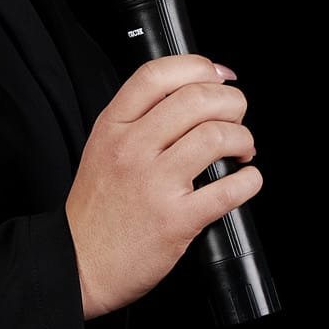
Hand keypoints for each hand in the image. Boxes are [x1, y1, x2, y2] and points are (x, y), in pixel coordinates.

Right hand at [65, 54, 262, 319]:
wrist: (79, 261)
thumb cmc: (96, 208)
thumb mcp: (102, 148)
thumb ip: (138, 120)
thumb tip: (193, 94)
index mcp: (112, 126)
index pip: (157, 75)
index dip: (198, 66)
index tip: (218, 75)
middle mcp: (131, 148)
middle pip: (197, 99)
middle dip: (233, 103)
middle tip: (236, 118)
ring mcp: (153, 182)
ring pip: (217, 137)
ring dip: (244, 140)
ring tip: (241, 151)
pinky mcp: (176, 218)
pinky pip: (230, 189)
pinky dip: (249, 181)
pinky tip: (245, 181)